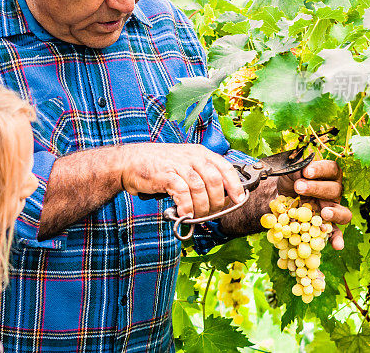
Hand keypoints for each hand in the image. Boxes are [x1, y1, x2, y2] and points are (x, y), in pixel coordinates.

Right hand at [118, 143, 244, 219]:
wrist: (130, 161)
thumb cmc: (159, 165)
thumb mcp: (184, 164)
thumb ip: (201, 177)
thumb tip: (219, 199)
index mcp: (200, 153)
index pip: (225, 168)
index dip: (235, 186)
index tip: (238, 200)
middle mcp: (192, 157)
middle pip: (215, 181)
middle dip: (217, 202)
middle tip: (210, 213)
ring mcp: (178, 165)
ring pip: (200, 189)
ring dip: (201, 208)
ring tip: (196, 216)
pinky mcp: (166, 175)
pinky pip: (183, 193)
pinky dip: (187, 206)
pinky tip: (185, 214)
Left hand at [276, 159, 350, 249]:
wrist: (281, 197)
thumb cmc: (290, 180)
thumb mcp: (290, 171)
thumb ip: (296, 169)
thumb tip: (301, 170)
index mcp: (327, 175)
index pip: (331, 169)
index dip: (321, 169)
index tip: (306, 171)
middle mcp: (333, 192)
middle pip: (335, 189)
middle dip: (317, 188)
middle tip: (299, 187)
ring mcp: (332, 210)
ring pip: (343, 212)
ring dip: (335, 213)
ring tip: (324, 213)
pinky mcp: (327, 226)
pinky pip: (336, 233)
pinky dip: (337, 240)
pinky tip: (337, 245)